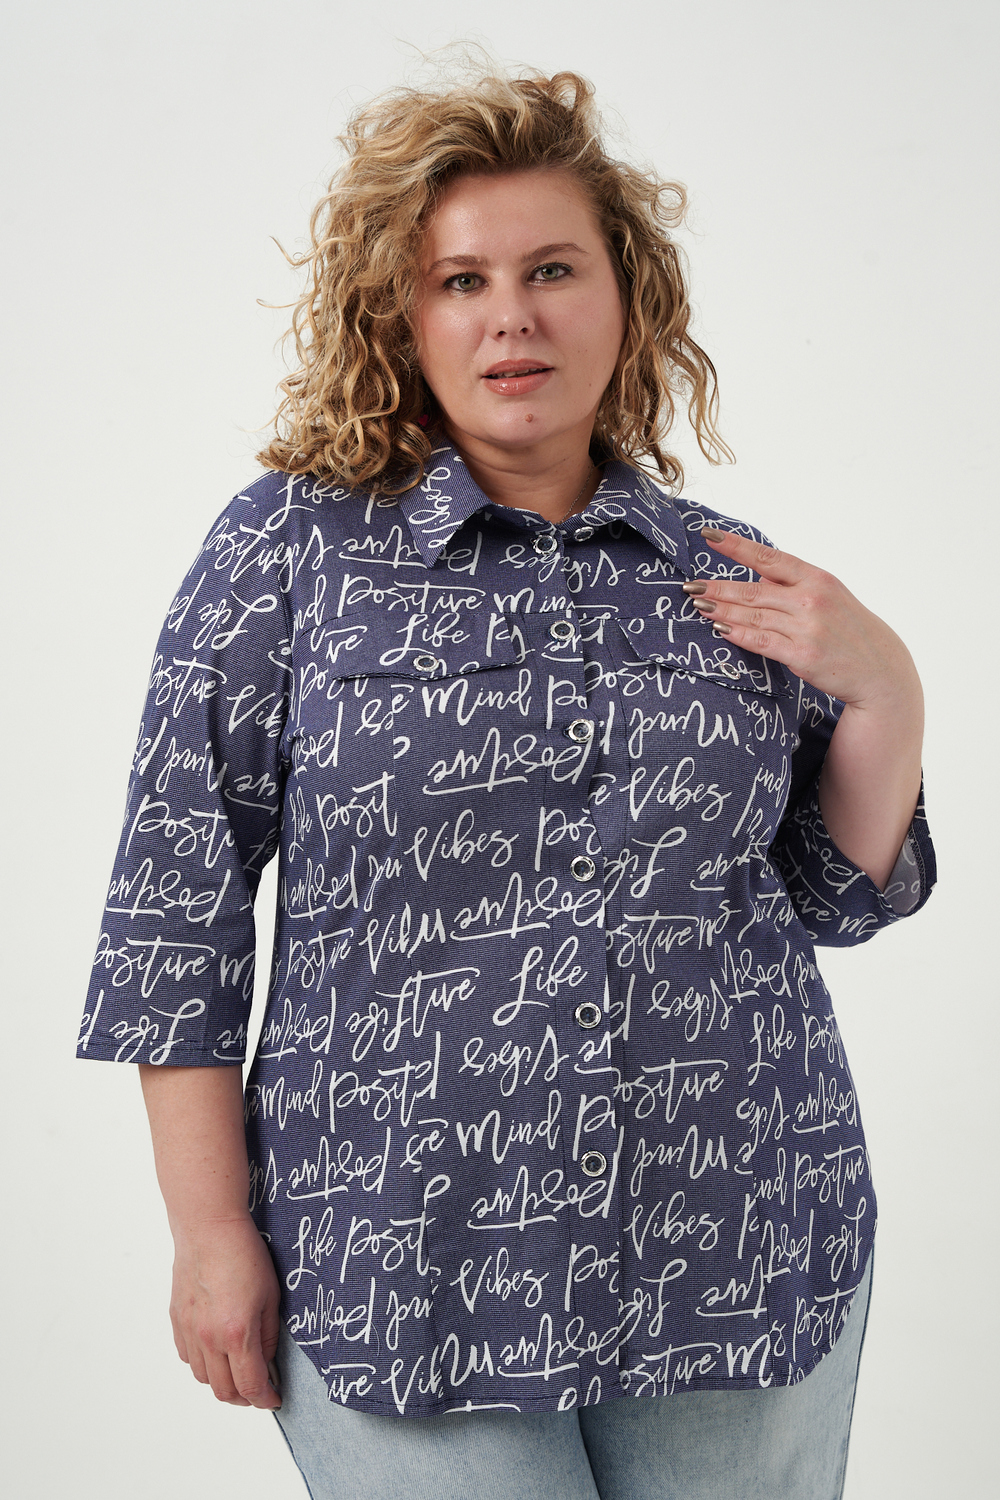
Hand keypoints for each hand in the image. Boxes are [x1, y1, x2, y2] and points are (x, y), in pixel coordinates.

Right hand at [169, 1214, 281, 1409]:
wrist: (209, 1228)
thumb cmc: (244, 1254)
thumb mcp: (271, 1295)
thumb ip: (267, 1335)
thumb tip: (266, 1361)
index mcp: (236, 1333)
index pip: (250, 1386)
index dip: (265, 1399)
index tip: (274, 1399)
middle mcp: (208, 1338)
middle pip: (224, 1390)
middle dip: (244, 1398)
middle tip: (259, 1391)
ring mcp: (189, 1331)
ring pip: (203, 1378)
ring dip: (222, 1382)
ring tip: (238, 1371)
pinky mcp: (177, 1320)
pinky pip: (187, 1357)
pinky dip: (202, 1363)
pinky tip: (215, 1351)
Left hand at [686, 526, 923, 887]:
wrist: (880, 671)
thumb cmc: (848, 631)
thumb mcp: (828, 598)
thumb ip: (793, 587)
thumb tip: (753, 579)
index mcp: (818, 578)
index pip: (769, 557)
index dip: (736, 546)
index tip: (707, 535)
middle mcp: (812, 599)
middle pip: (753, 590)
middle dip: (717, 586)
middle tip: (688, 584)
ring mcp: (808, 628)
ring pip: (753, 615)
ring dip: (720, 609)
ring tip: (695, 604)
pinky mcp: (803, 655)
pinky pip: (761, 641)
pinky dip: (737, 633)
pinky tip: (718, 627)